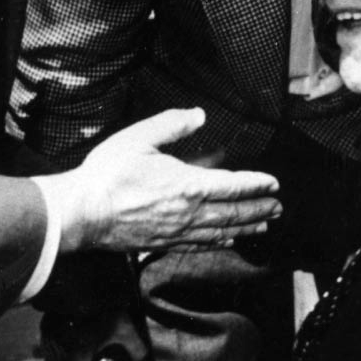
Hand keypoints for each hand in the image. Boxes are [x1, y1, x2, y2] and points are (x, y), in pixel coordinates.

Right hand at [36, 108, 281, 251]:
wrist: (82, 213)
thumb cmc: (108, 175)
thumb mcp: (140, 137)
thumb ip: (172, 125)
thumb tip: (198, 115)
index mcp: (187, 184)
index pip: (233, 185)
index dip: (256, 184)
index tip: (273, 183)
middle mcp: (189, 213)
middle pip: (234, 212)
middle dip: (259, 208)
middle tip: (278, 206)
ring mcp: (177, 232)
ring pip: (222, 231)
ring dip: (247, 227)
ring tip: (264, 224)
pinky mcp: (163, 244)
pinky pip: (200, 244)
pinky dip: (220, 241)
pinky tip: (228, 239)